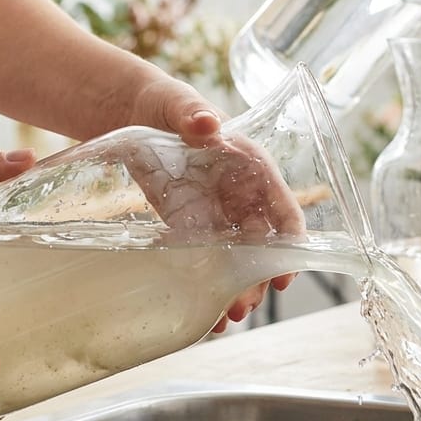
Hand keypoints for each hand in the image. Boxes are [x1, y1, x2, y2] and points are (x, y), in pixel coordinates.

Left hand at [127, 77, 301, 328]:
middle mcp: (241, 192)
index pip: (281, 206)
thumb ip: (192, 113)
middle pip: (260, 241)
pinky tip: (203, 310)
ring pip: (236, 256)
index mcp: (250, 164)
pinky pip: (205, 257)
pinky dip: (207, 283)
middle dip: (257, 276)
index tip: (285, 273)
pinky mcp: (190, 222)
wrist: (132, 111)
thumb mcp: (178, 103)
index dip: (288, 241)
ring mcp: (217, 210)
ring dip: (234, 287)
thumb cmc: (165, 102)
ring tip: (225, 318)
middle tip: (244, 305)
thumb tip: (206, 122)